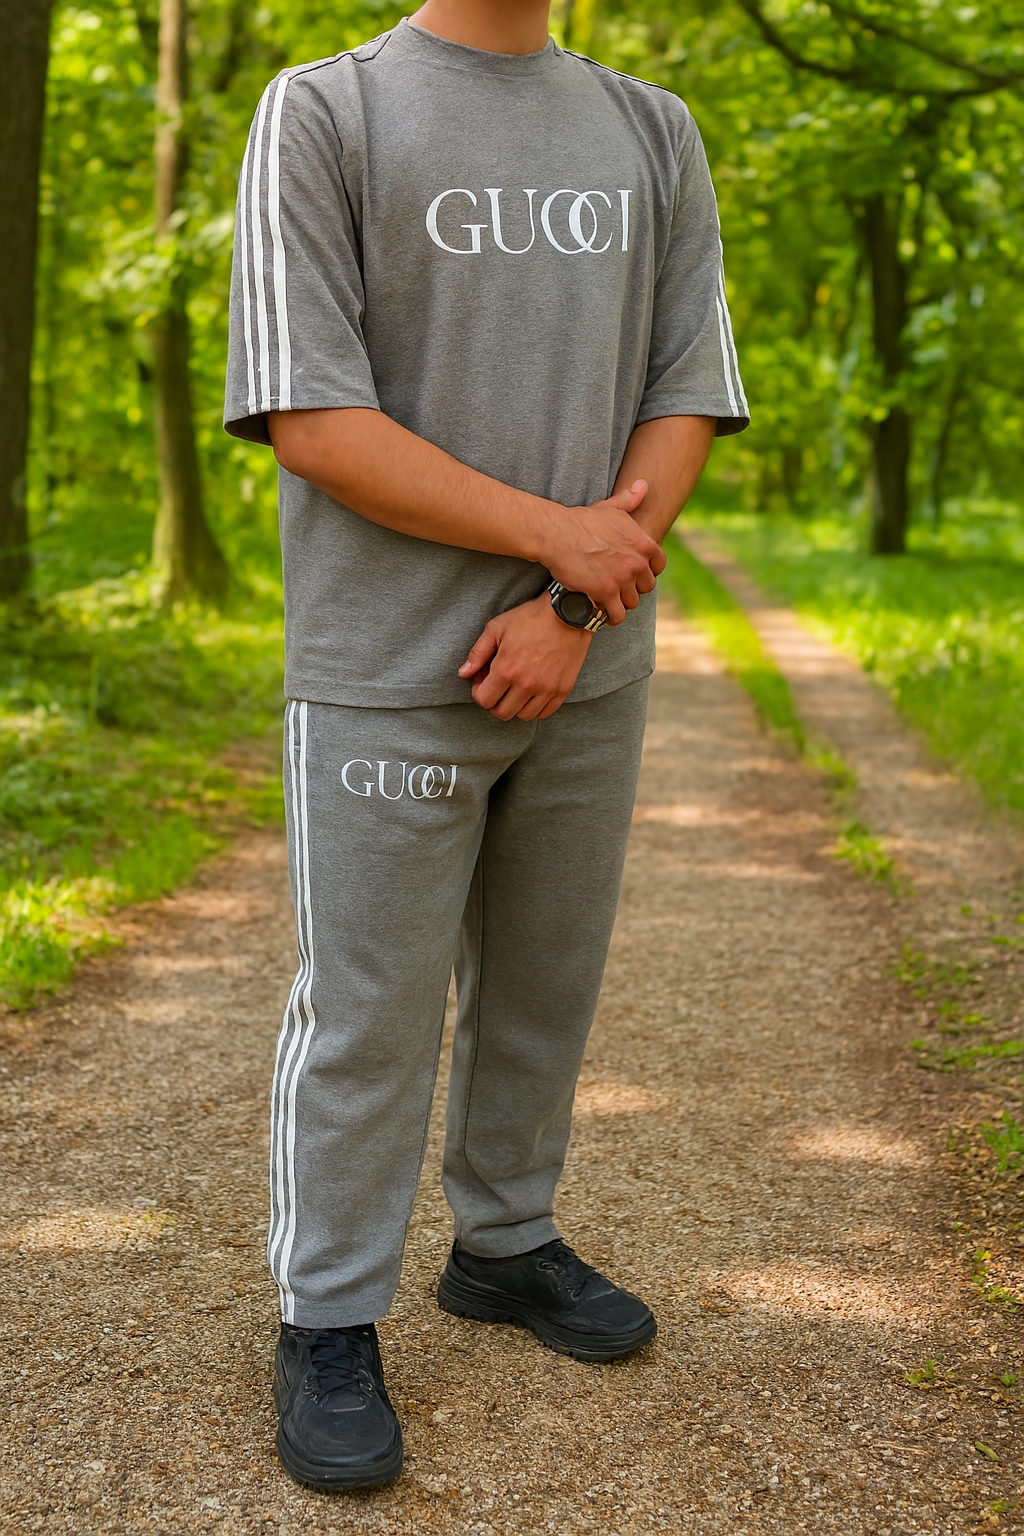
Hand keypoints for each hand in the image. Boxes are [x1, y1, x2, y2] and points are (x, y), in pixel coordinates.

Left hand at [459, 594, 591, 720]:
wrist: (568, 613)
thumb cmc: (531, 617)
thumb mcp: (497, 628)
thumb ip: (478, 653)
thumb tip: (463, 673)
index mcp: (506, 670)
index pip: (484, 700)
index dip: (479, 691)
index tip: (484, 679)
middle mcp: (526, 685)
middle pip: (502, 712)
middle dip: (494, 702)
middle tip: (497, 686)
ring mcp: (546, 689)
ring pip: (523, 716)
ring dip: (515, 706)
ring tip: (515, 690)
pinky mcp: (563, 690)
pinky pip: (544, 713)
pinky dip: (535, 708)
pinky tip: (532, 694)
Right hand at [542, 480, 665, 624]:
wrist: (559, 534)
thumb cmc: (581, 520)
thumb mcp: (610, 507)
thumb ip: (629, 499)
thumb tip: (643, 485)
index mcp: (643, 543)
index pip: (659, 565)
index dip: (648, 571)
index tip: (635, 573)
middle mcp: (637, 563)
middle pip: (647, 586)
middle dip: (634, 588)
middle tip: (619, 588)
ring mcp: (623, 579)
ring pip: (632, 602)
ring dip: (621, 603)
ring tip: (609, 602)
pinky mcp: (606, 593)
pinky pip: (617, 614)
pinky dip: (611, 617)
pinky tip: (602, 614)